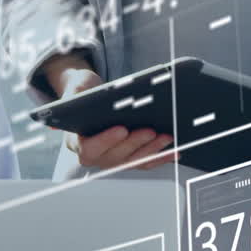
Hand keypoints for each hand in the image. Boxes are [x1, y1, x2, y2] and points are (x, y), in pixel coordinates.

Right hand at [45, 60, 175, 170]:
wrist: (90, 100)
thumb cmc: (83, 94)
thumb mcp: (76, 88)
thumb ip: (77, 94)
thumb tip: (84, 98)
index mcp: (77, 142)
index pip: (89, 148)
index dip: (105, 141)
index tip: (121, 129)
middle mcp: (95, 156)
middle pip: (116, 156)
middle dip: (135, 143)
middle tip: (151, 130)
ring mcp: (113, 160)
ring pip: (134, 161)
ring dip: (152, 150)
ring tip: (166, 137)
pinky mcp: (129, 159)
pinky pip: (146, 162)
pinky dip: (161, 157)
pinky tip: (175, 150)